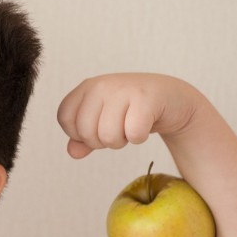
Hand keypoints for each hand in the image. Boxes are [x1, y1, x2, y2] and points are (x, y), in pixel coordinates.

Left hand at [56, 73, 201, 158]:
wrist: (172, 99)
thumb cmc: (132, 110)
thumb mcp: (103, 121)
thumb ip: (83, 137)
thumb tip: (72, 152)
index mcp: (87, 87)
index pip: (64, 118)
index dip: (79, 133)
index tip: (97, 127)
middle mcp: (102, 84)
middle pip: (85, 132)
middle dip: (102, 141)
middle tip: (118, 128)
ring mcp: (124, 89)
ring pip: (107, 136)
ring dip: (121, 141)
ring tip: (130, 126)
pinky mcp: (146, 99)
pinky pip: (133, 134)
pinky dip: (138, 138)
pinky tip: (145, 125)